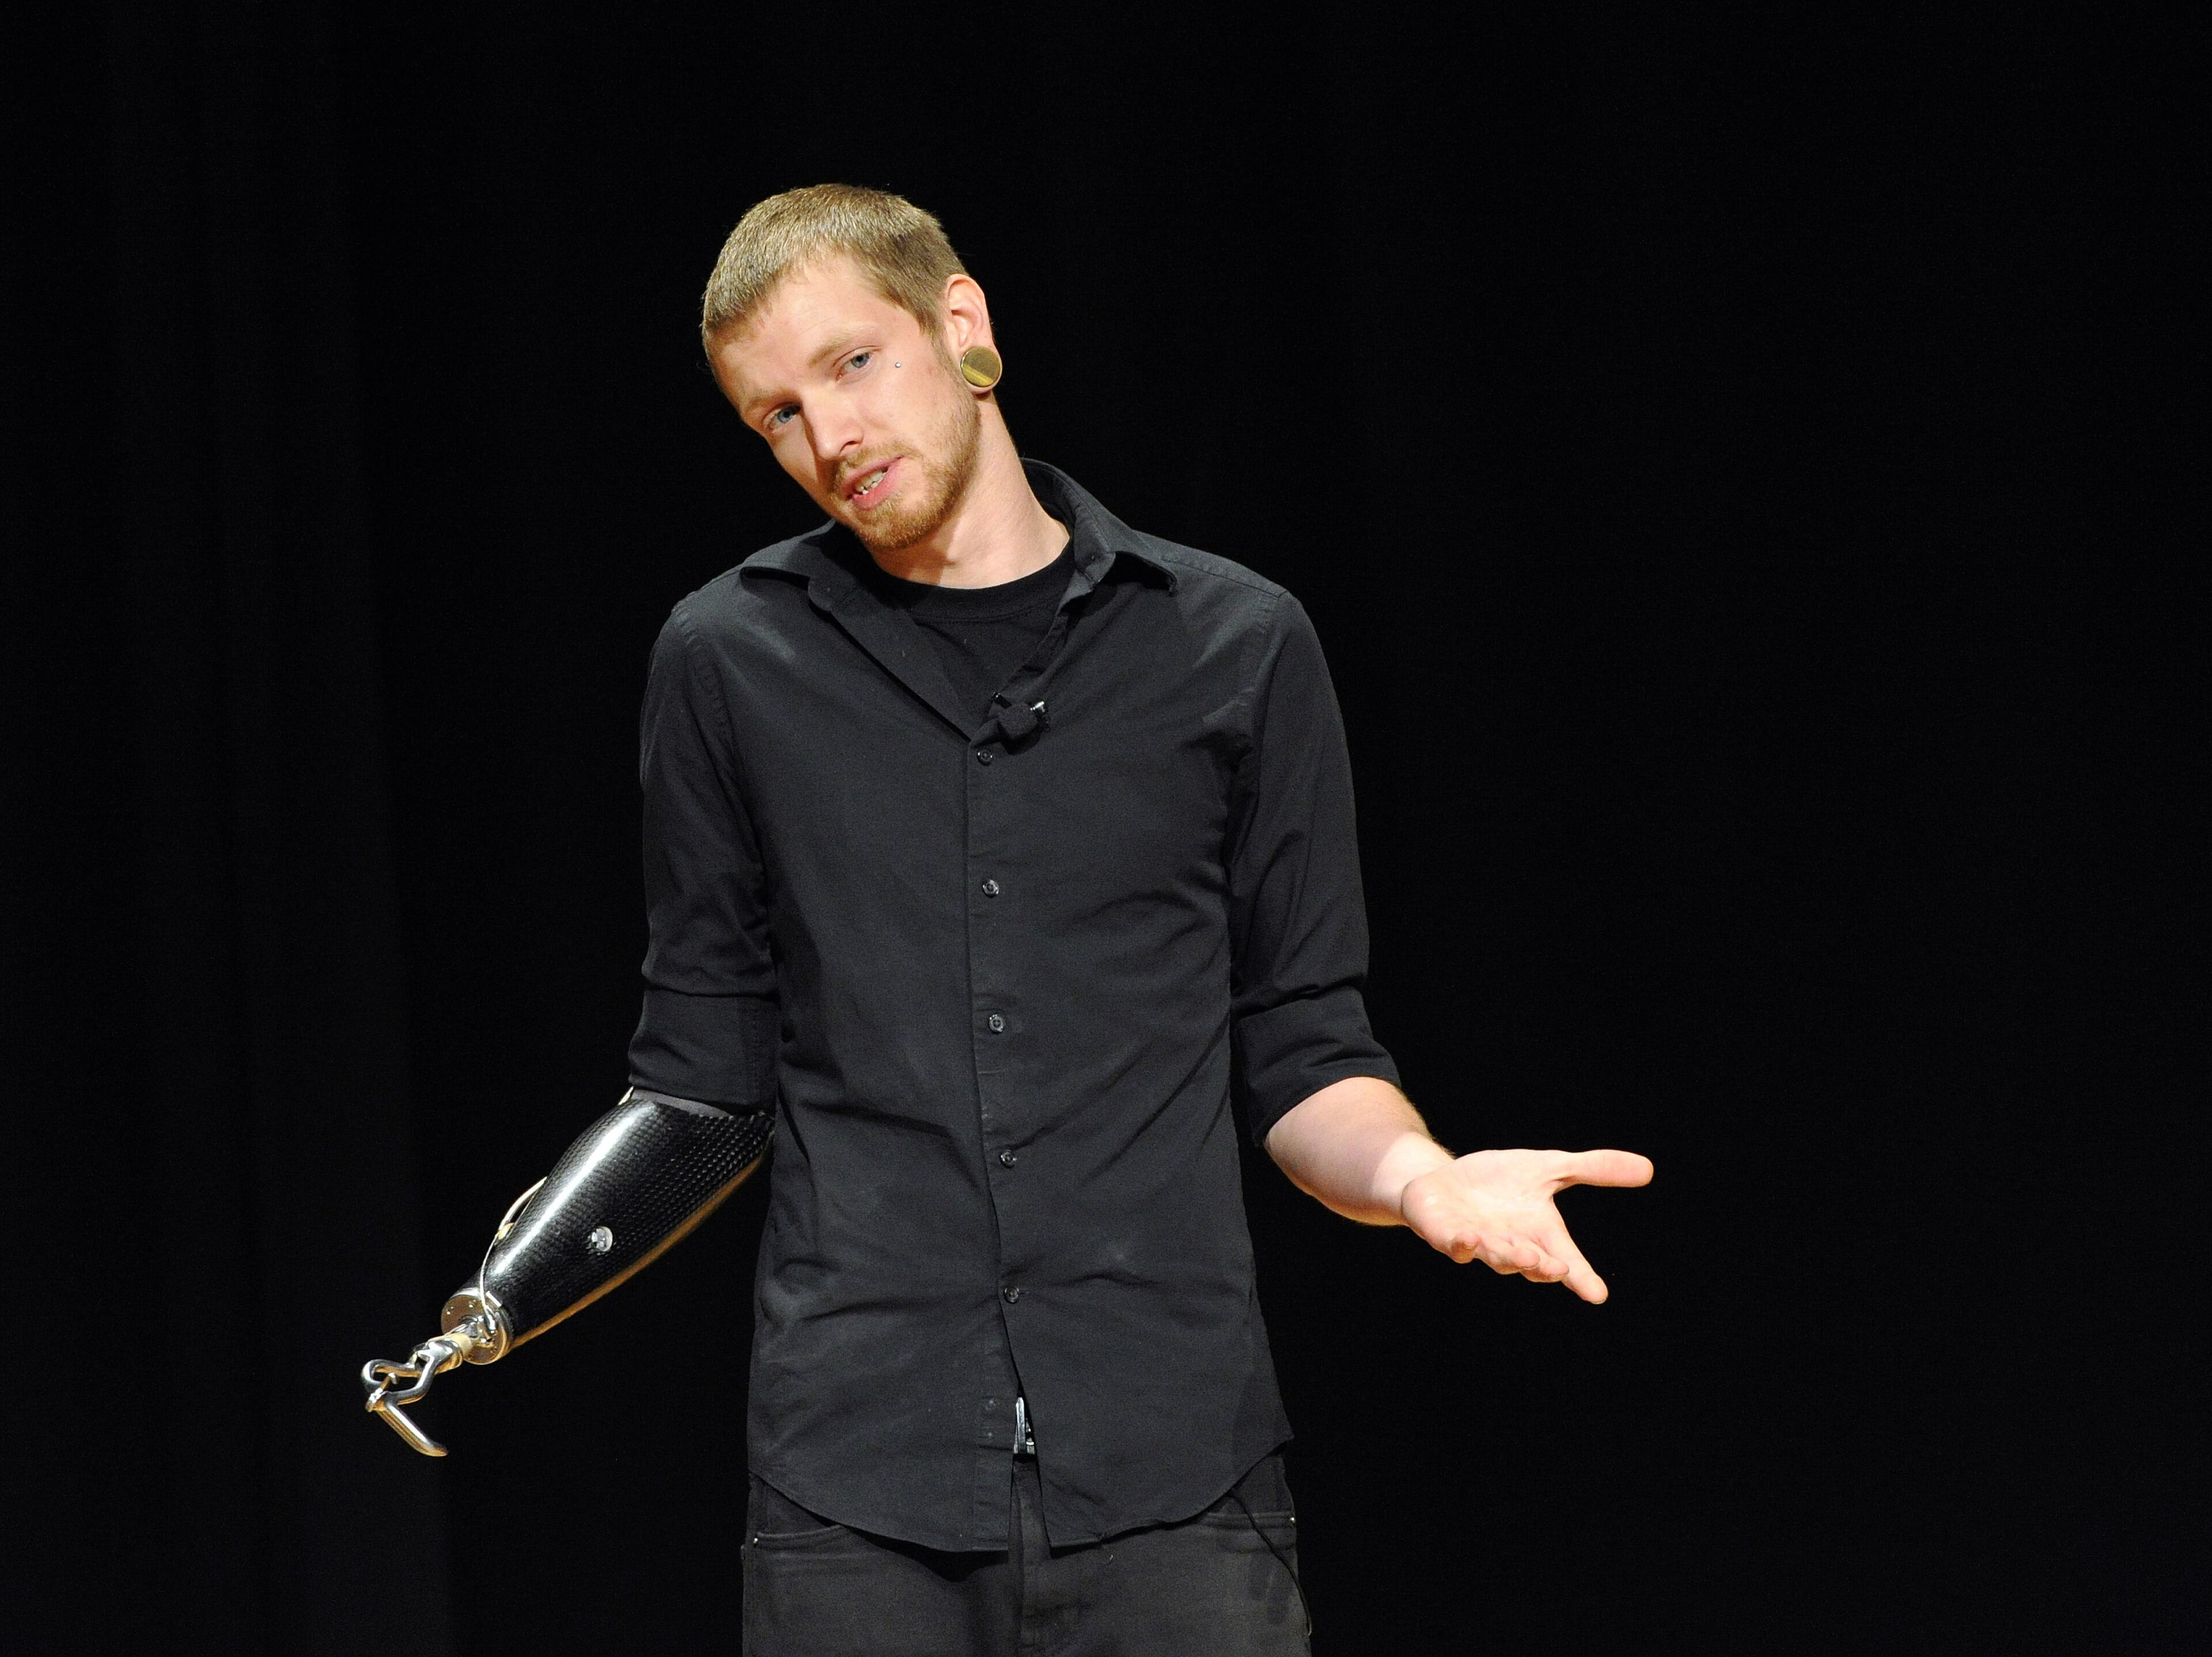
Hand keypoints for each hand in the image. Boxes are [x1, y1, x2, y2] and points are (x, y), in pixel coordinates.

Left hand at [1397, 1148, 1652, 1302]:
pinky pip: (1452, 1244)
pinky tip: (1467, 1240)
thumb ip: (1592, 1169)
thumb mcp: (1549, 1167)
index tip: (1597, 1295)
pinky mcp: (1444, 1234)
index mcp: (1539, 1234)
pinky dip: (1461, 1243)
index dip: (1581, 1277)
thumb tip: (1648, 1169)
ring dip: (1506, 1256)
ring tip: (1520, 1253)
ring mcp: (1476, 1243)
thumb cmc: (1500, 1180)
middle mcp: (1510, 1245)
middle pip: (1530, 1262)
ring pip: (1494, 1256)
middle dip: (1540, 1265)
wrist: (1445, 1179)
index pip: (1566, 1260)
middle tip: (1553, 1266)